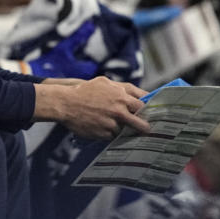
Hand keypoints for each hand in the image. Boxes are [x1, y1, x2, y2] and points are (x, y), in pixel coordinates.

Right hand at [34, 76, 150, 140]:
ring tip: (124, 130)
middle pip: (141, 124)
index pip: (144, 106)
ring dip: (126, 131)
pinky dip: (112, 134)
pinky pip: (113, 137)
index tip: (154, 114)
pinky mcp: (104, 134)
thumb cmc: (85, 91)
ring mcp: (112, 124)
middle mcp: (119, 111)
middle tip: (147, 129)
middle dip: (145, 127)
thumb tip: (140, 95)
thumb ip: (124, 88)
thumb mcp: (105, 82)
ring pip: (127, 131)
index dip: (149, 110)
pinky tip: (108, 130)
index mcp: (122, 97)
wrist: (65, 104)